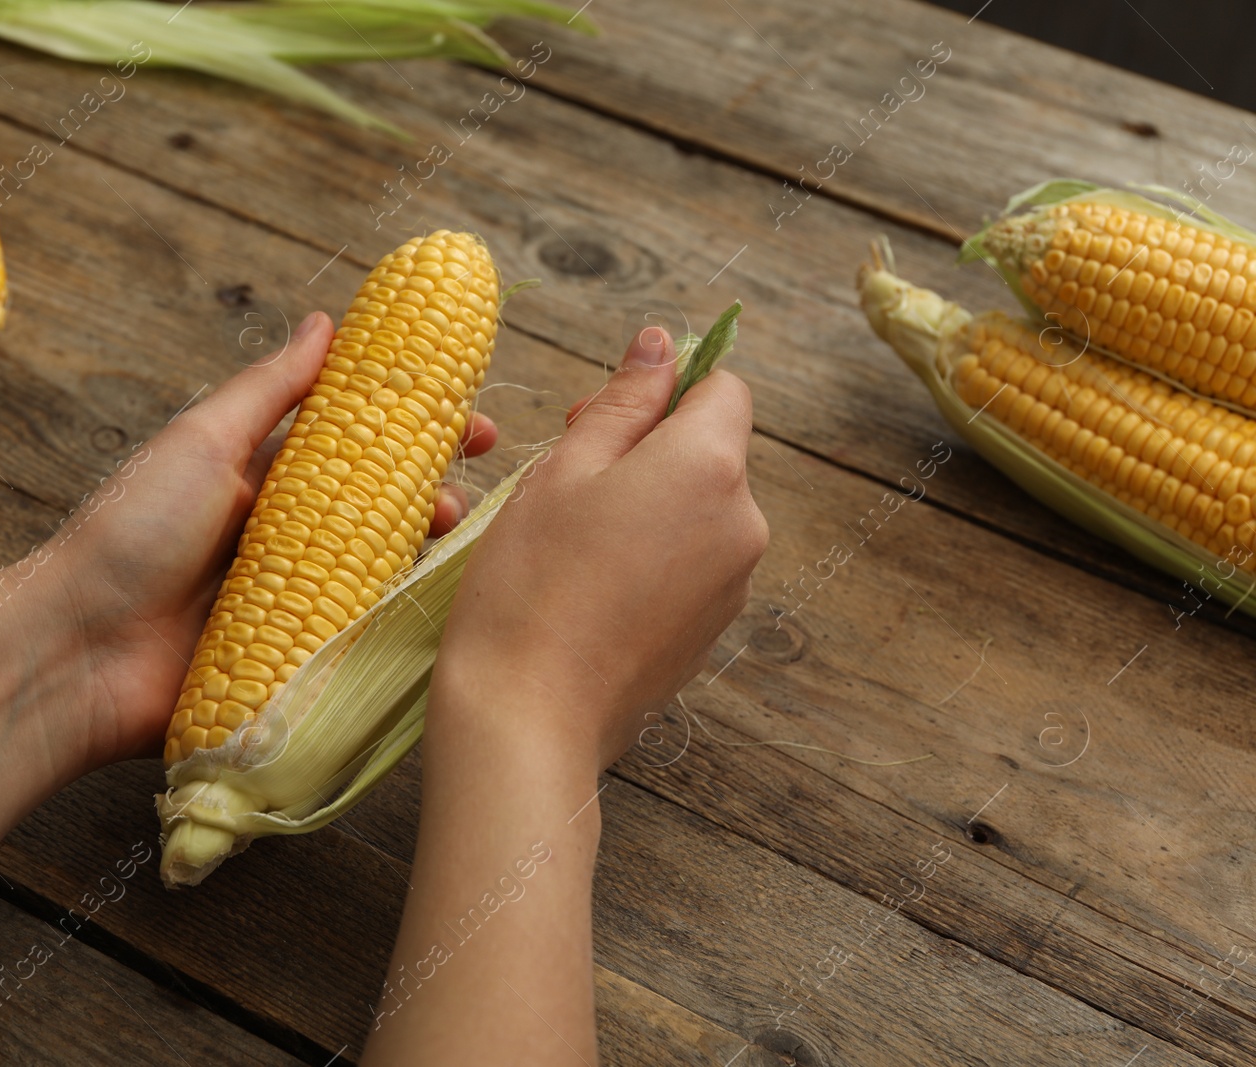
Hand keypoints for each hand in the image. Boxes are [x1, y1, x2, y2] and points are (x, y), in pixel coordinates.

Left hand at [24, 310, 498, 774]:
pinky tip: (432, 598)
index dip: (413, 430)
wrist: (79, 653)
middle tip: (473, 479)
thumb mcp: (202, 442)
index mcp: (261, 481)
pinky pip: (359, 634)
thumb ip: (269, 388)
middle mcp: (282, 537)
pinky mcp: (295, 660)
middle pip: (378, 507)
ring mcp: (292, 601)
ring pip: (379, 569)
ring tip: (447, 530)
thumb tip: (326, 323)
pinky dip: (399, 616)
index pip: (354, 445)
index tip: (468, 423)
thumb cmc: (130, 533)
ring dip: (422, 547)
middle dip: (432, 488)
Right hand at [430, 326, 766, 770]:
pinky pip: (691, 565)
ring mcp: (734, 585)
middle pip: (711, 451)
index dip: (664, 390)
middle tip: (566, 479)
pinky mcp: (712, 632)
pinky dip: (651, 560)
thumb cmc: (531, 584)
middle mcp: (743, 523)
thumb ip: (622, 401)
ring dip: (647, 506)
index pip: (722, 387)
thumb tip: (659, 344)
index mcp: (711, 468)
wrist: (528, 718)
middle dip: (648, 450)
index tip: (601, 419)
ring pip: (699, 510)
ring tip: (571, 543)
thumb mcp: (563, 470)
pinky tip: (590, 589)